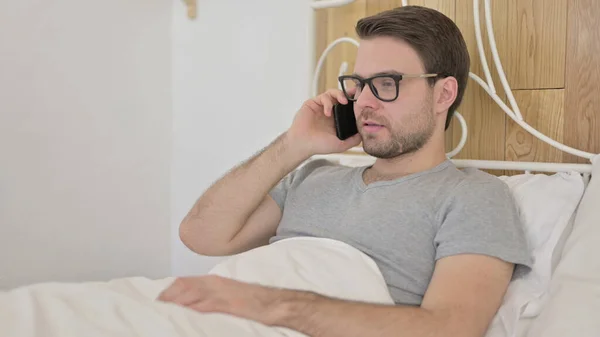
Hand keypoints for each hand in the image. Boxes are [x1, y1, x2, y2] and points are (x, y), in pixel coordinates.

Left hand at [157, 275, 285, 325]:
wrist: (272, 303)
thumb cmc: (253, 300)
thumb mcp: (229, 294)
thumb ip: (211, 296)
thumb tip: (195, 303)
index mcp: (215, 280)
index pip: (185, 281)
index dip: (170, 289)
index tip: (159, 297)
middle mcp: (215, 284)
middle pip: (184, 285)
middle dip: (169, 294)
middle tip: (156, 304)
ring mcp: (221, 293)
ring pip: (192, 294)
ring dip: (176, 301)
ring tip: (163, 308)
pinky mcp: (227, 304)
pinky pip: (206, 305)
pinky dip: (192, 308)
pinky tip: (183, 312)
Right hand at [286, 89, 361, 156]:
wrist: (303, 144)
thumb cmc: (319, 145)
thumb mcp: (341, 144)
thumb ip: (354, 140)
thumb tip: (365, 134)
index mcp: (338, 119)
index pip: (349, 106)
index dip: (355, 102)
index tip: (363, 101)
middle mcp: (331, 111)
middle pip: (342, 96)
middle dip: (350, 93)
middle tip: (356, 95)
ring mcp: (321, 106)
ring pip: (333, 93)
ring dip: (339, 94)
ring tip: (343, 102)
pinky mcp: (313, 103)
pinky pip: (323, 97)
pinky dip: (327, 103)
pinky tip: (328, 112)